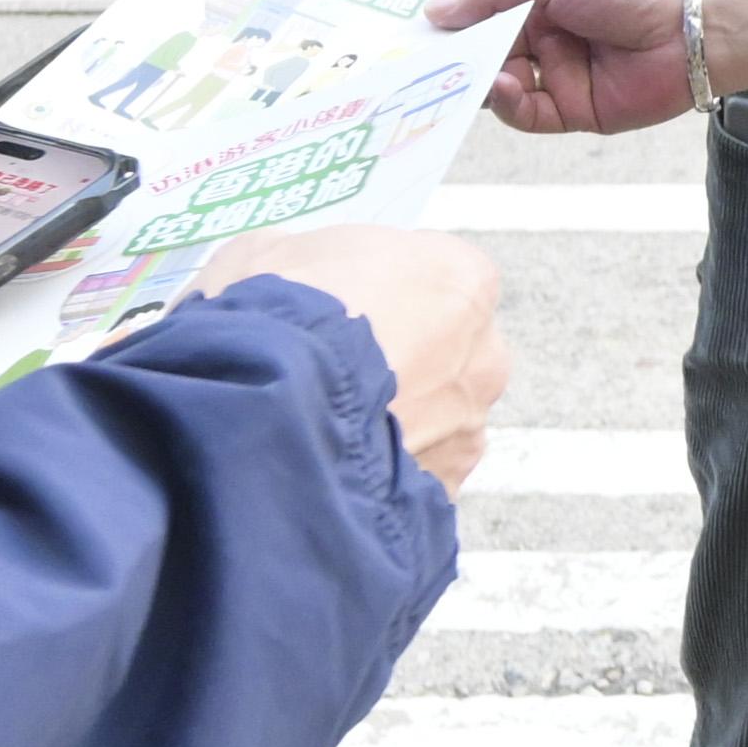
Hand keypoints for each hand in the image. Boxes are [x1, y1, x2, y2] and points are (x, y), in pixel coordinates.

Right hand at [195, 221, 508, 487]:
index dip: (379, 293)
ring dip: (390, 422)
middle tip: (327, 371)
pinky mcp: (443, 493)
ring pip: (432, 420)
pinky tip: (328, 469)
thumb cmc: (275, 320)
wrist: (265, 420)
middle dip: (397, 360)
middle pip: (443, 351)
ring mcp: (468, 430)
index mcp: (459, 278)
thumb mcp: (263, 254)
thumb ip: (302, 262)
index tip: (338, 309)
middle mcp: (484, 354)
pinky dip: (379, 474)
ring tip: (317, 429)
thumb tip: (289, 278)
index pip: (433, 277)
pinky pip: (411, 474)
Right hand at [429, 0, 691, 136]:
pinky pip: (528, 114)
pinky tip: (501, 87)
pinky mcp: (576, 112)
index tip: (418, 34)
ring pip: (502, 89)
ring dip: (479, 83)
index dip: (454, 27)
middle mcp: (548, 40)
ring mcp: (561, 77)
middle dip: (457, 61)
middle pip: (488, 57)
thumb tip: (435, 10)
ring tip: (465, 75)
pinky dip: (508, 104)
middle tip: (422, 65)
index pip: (485, 18)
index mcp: (542, 2)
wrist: (689, 28)